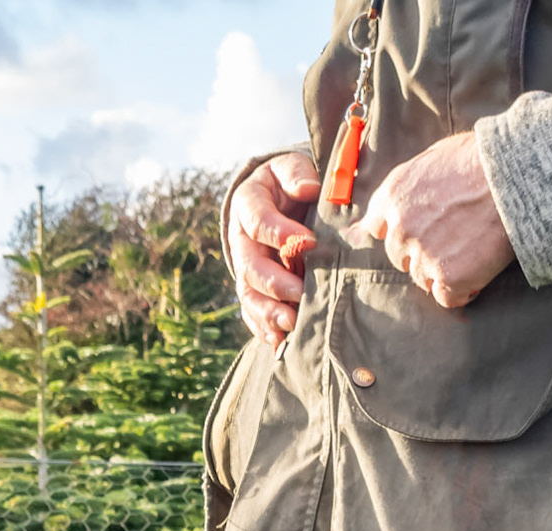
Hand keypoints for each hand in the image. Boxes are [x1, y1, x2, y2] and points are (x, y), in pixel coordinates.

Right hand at [229, 151, 321, 351]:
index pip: (257, 221)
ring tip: (291, 323)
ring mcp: (245, 268)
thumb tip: (308, 189)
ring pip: (248, 294)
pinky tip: (280, 341)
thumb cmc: (290, 183)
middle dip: (274, 282)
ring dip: (268, 312)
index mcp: (247, 204)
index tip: (310, 243)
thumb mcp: (291, 167)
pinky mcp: (252, 290)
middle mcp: (240, 239)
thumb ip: (297, 174)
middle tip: (300, 293)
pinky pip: (252, 313)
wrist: (280, 200)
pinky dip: (264, 329)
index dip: (280, 233)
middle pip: (249, 265)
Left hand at [362, 131, 514, 308]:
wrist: (515, 175)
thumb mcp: (429, 160)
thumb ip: (399, 191)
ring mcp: (425, 256)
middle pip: (400, 257)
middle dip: (422, 251)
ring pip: (422, 279)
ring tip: (470, 248)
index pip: (376, 228)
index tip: (416, 229)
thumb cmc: (478, 160)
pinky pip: (447, 298)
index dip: (398, 231)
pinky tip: (477, 271)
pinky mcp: (450, 278)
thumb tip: (357, 230)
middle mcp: (402, 229)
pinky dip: (462, 290)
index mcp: (393, 197)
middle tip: (454, 235)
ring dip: (443, 271)